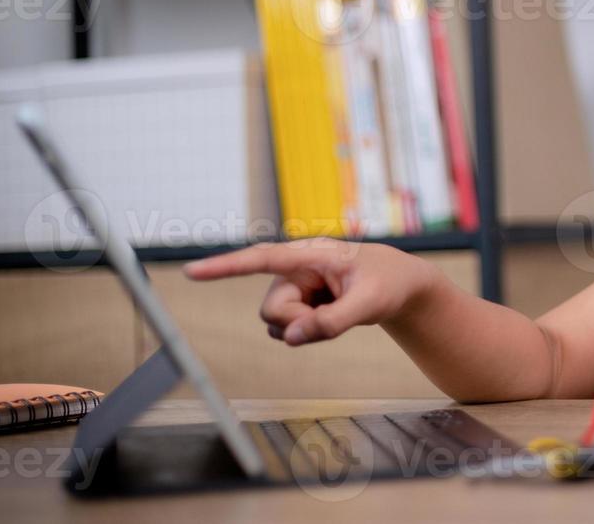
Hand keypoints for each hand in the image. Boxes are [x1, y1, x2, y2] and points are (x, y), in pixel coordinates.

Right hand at [183, 237, 436, 345]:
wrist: (401, 285)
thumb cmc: (388, 284)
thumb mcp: (369, 304)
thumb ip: (332, 322)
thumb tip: (290, 339)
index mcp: (311, 253)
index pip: (261, 258)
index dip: (225, 266)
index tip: (192, 271)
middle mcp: (296, 268)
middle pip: (272, 309)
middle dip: (298, 323)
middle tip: (336, 314)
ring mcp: (295, 285)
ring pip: (277, 322)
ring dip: (305, 327)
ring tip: (338, 311)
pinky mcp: (298, 301)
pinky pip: (287, 328)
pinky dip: (308, 331)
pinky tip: (331, 315)